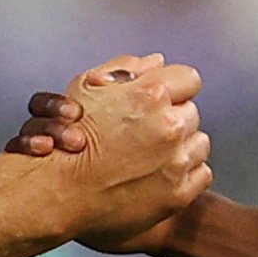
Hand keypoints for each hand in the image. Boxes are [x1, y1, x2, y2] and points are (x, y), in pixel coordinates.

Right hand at [31, 54, 211, 246]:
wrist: (56, 194)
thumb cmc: (64, 140)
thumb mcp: (86, 90)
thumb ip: (125, 69)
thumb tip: (157, 62)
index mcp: (150, 95)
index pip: (189, 79)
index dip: (174, 89)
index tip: (162, 102)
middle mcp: (168, 126)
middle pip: (191, 113)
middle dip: (172, 120)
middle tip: (146, 134)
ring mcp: (176, 162)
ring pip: (199, 144)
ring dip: (181, 148)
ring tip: (150, 157)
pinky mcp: (178, 193)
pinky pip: (201, 174)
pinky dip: (184, 176)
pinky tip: (157, 177)